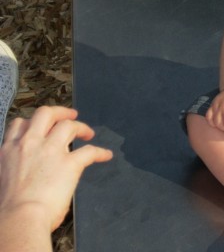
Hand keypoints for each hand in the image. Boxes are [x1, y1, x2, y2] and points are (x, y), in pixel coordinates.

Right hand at [0, 106, 112, 231]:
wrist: (19, 218)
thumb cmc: (8, 209)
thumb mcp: (2, 178)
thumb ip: (14, 168)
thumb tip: (23, 174)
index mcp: (9, 150)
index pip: (20, 124)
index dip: (33, 122)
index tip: (42, 126)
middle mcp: (30, 144)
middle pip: (46, 113)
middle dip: (61, 111)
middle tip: (71, 115)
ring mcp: (50, 151)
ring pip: (69, 125)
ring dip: (81, 127)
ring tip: (88, 133)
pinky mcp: (70, 163)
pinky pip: (90, 151)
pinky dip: (101, 152)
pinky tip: (106, 155)